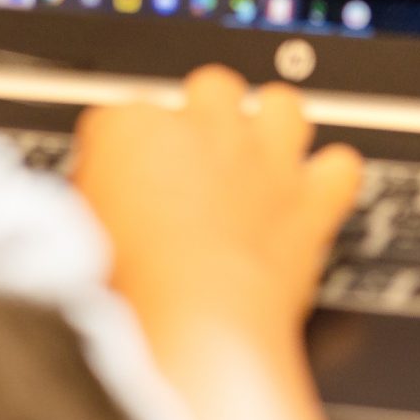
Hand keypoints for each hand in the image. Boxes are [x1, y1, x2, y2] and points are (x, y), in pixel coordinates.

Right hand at [72, 65, 363, 340]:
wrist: (194, 331)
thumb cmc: (131, 294)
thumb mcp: (79, 236)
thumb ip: (95, 200)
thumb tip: (100, 204)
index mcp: (132, 128)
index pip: (123, 115)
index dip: (127, 153)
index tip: (126, 182)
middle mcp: (203, 127)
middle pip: (210, 88)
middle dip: (206, 119)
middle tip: (196, 166)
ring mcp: (263, 156)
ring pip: (282, 104)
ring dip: (274, 128)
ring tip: (259, 163)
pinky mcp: (310, 196)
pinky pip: (339, 165)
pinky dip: (330, 179)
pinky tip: (312, 197)